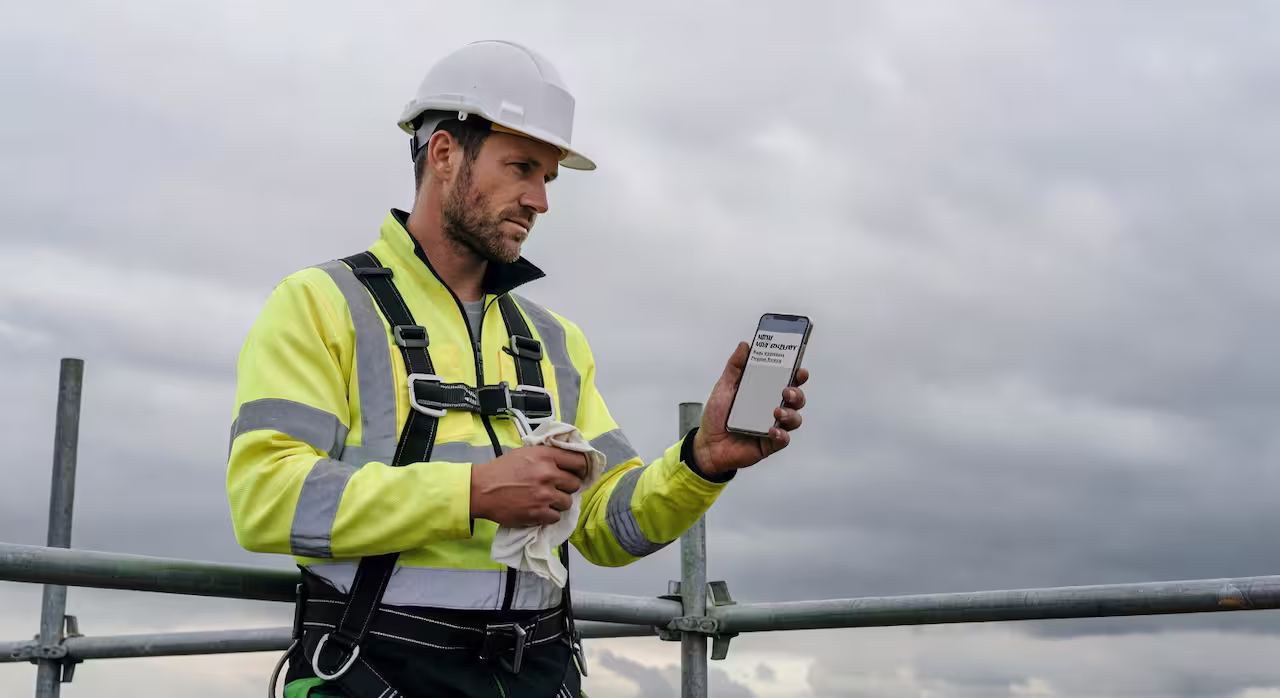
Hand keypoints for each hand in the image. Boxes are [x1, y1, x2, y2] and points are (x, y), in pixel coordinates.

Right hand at [470, 446, 589, 526]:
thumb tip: (567, 460)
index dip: (580, 468)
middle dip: (567, 487)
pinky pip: (556, 517)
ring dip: (559, 503)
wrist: (482, 489)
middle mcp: (548, 474)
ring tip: (547, 501)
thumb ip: (547, 455)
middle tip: (557, 488)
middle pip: (575, 484)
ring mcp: (544, 495)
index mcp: (546, 456)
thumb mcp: (526, 453)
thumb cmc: (501, 469)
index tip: (577, 473)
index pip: (579, 461)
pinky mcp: (538, 513)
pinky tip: (540, 510)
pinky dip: (549, 516)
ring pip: (568, 502)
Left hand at [692, 341, 808, 476]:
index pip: (787, 381)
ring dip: (790, 413)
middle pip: (796, 398)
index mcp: (764, 393)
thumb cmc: (717, 416)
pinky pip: (783, 440)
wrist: (707, 445)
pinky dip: (781, 435)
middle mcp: (772, 408)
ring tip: (777, 411)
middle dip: (797, 393)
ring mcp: (773, 426)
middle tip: (787, 391)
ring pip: (794, 418)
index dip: (797, 375)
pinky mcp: (770, 444)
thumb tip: (744, 346)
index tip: (799, 370)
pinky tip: (772, 430)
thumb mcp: (724, 387)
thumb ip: (735, 367)